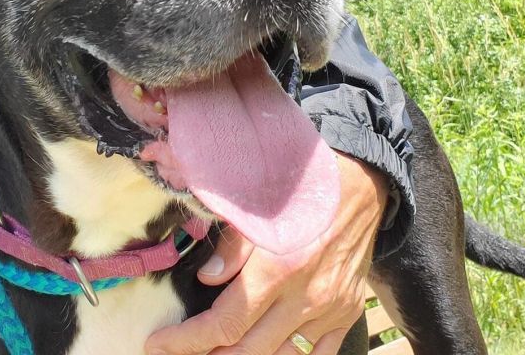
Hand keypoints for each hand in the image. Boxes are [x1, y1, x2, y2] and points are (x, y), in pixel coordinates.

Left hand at [145, 153, 388, 354]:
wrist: (366, 186)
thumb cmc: (309, 191)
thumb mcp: (264, 206)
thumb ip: (234, 246)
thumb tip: (207, 279)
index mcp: (279, 269)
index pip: (224, 323)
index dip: (186, 340)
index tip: (159, 343)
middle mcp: (305, 298)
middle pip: (246, 352)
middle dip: (206, 354)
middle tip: (183, 347)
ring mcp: (329, 310)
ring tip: (219, 349)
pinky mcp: (347, 313)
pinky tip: (267, 352)